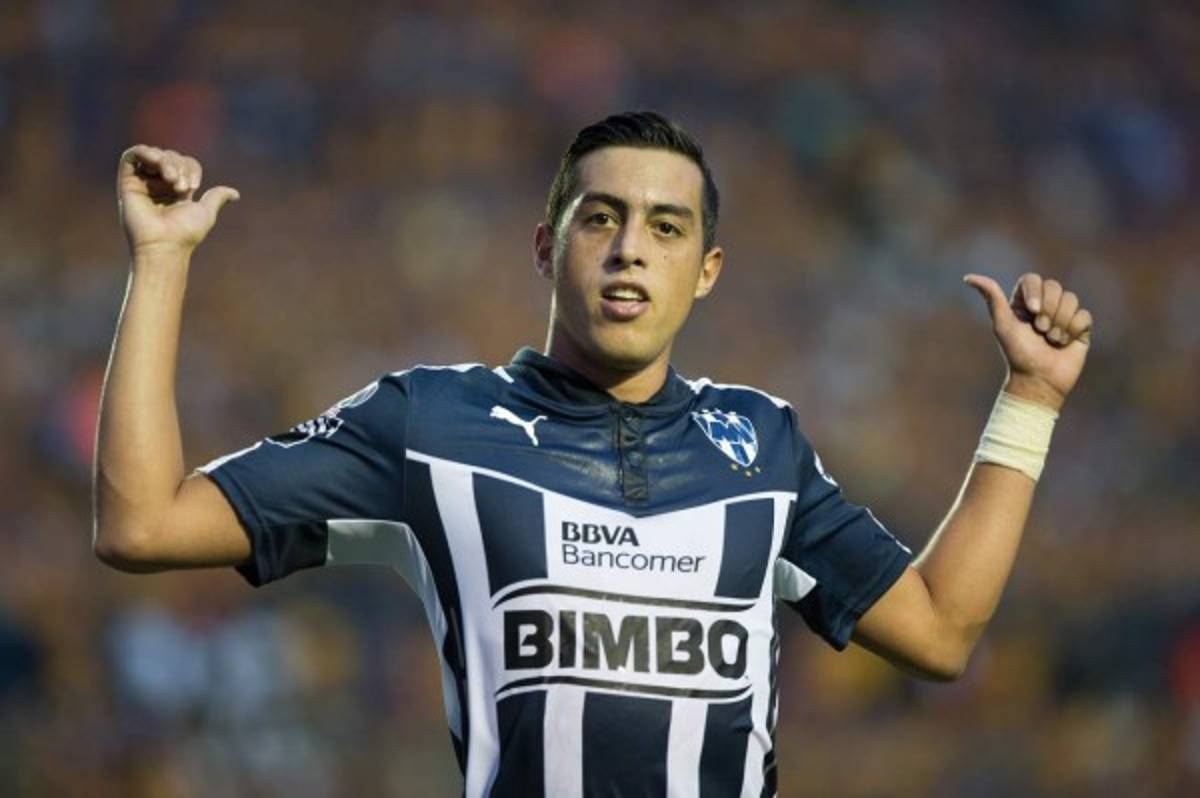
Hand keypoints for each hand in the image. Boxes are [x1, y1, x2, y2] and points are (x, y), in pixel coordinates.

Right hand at [118, 145, 239, 257]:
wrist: (165, 244)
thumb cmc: (185, 233)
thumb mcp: (206, 212)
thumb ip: (217, 198)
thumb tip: (235, 194)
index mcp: (175, 190)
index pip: (185, 163)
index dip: (191, 167)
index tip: (194, 186)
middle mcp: (158, 185)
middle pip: (170, 156)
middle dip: (179, 165)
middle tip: (182, 187)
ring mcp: (142, 183)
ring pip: (154, 154)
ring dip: (166, 161)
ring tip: (171, 179)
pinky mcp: (127, 182)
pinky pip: (132, 155)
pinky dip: (146, 152)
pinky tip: (157, 162)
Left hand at [964, 273, 1092, 410]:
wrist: (1039, 380)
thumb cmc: (1018, 354)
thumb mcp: (1003, 325)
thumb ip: (992, 298)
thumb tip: (969, 278)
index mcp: (1024, 302)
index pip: (1033, 279)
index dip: (1035, 292)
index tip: (1032, 311)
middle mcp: (1044, 305)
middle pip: (1054, 287)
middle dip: (1048, 310)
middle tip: (1040, 331)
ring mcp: (1063, 315)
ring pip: (1071, 299)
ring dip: (1059, 323)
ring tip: (1051, 340)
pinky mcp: (1080, 327)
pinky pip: (1084, 316)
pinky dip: (1072, 330)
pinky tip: (1064, 343)